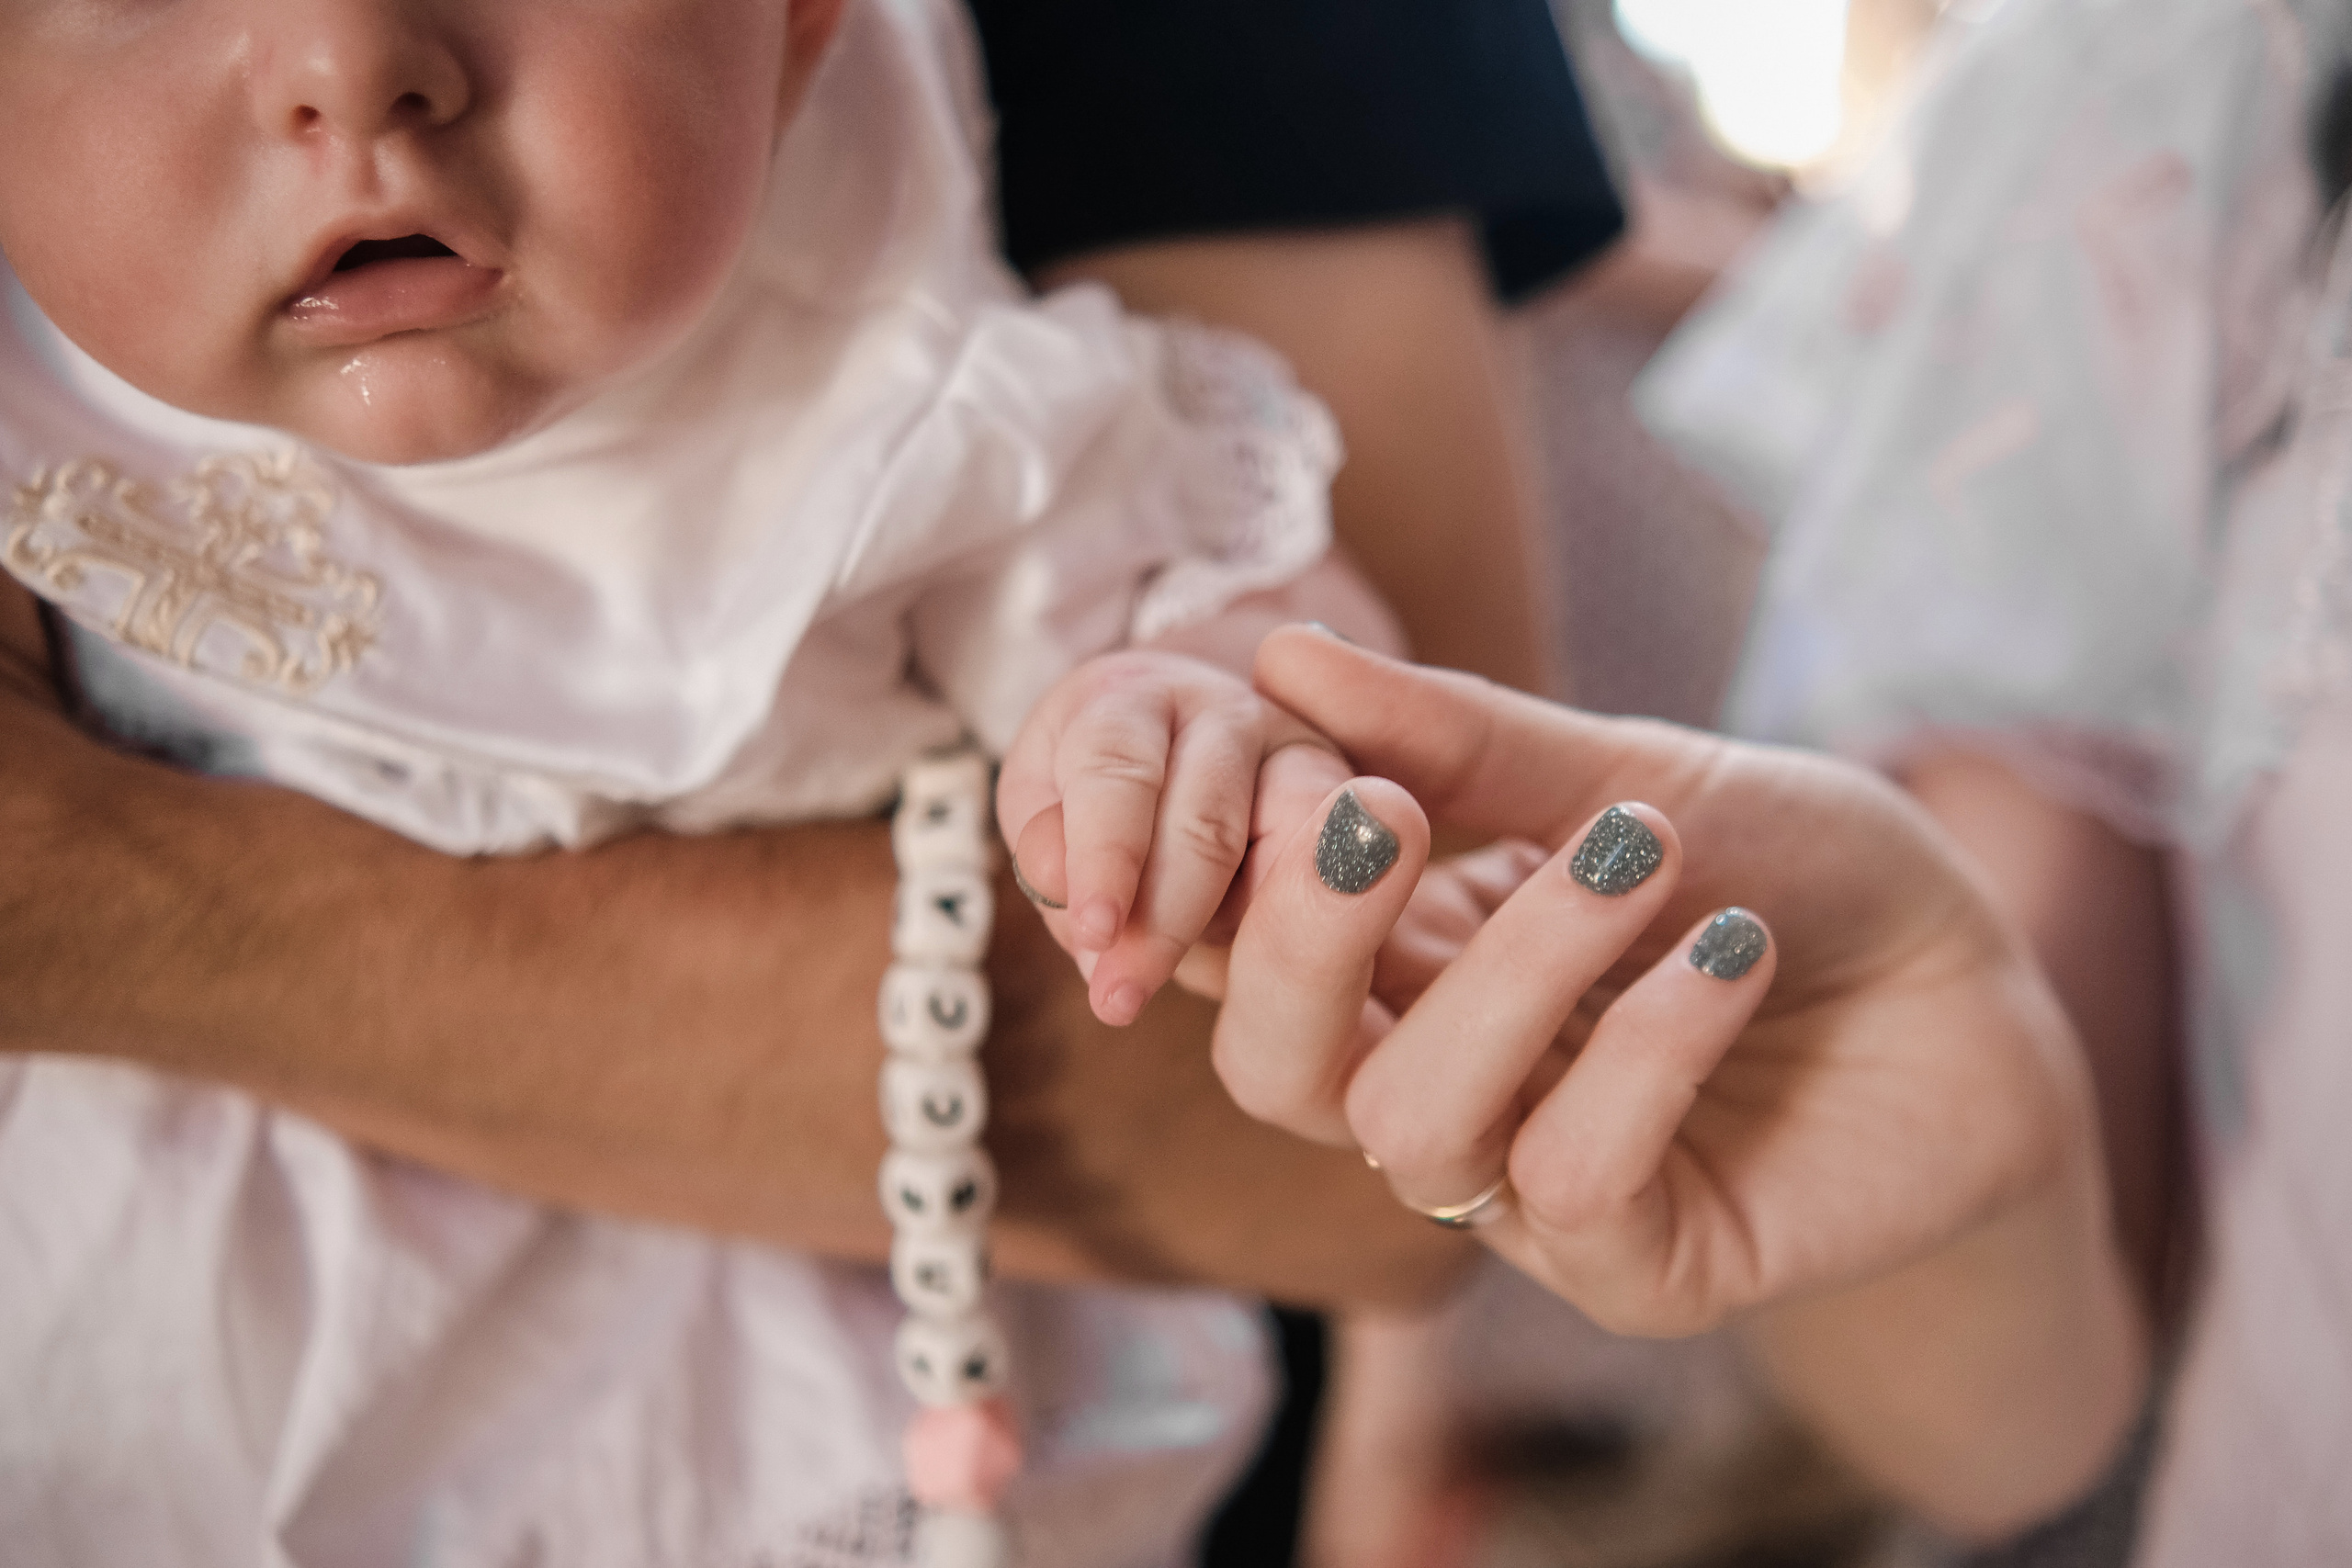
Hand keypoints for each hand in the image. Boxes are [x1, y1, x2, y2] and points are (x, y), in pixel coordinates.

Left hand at [995, 649, 1348, 1024]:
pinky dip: (1292, 929)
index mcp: (1129, 700)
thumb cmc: (1103, 796)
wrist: (1183, 757)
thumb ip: (1049, 846)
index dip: (1105, 854)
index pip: (1115, 770)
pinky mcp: (1351, 811)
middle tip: (1122, 1000)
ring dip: (1232, 934)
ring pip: (1289, 851)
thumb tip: (1069, 892)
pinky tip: (1256, 966)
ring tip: (1186, 987)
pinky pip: (1336, 880)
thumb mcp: (1045, 806)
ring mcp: (1303, 758)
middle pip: (1205, 821)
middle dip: (1163, 921)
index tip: (1096, 931)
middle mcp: (1228, 714)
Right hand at [1214, 627, 2101, 1338]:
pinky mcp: (1637, 1268)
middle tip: (1389, 811)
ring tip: (1644, 853)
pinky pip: (1571, 1181)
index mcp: (1404, 964)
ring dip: (1518, 970)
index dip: (1232, 863)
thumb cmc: (1796, 871)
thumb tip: (1283, 654)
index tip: (1307, 754)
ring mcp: (1527, 1192)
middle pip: (1275, 1066)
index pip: (1241, 946)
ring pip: (1413, 1125)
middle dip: (1305, 939)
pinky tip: (1733, 951)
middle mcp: (1440, 1083)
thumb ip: (1461, 740)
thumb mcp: (1629, 775)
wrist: (1975, 985)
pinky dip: (1646, 1049)